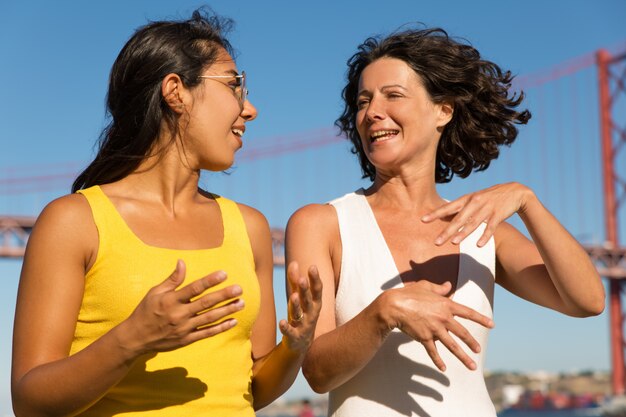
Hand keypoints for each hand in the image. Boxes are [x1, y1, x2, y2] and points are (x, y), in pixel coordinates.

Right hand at [120, 260, 244, 354]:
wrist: (135, 338)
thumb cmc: (145, 311)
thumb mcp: (155, 292)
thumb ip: (172, 279)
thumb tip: (182, 262)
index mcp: (171, 300)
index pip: (194, 288)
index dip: (210, 281)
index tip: (224, 274)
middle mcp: (179, 314)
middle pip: (206, 303)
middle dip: (224, 296)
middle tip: (239, 289)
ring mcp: (184, 328)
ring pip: (209, 318)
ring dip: (227, 311)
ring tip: (241, 303)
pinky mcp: (186, 339)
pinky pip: (207, 333)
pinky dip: (221, 328)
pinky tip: (233, 321)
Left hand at [279, 261, 322, 351]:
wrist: (301, 343)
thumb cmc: (301, 314)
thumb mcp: (299, 298)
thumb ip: (295, 281)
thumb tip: (294, 262)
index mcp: (314, 303)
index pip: (317, 290)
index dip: (315, 278)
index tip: (313, 267)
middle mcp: (311, 313)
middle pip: (308, 300)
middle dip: (306, 290)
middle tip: (303, 279)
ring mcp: (303, 325)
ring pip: (300, 314)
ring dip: (296, 305)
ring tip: (292, 296)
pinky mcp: (294, 336)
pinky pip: (290, 332)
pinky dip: (286, 327)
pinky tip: (281, 322)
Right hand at [378, 280, 493, 371]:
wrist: (394, 306)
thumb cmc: (408, 293)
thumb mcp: (425, 286)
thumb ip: (439, 288)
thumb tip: (448, 285)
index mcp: (446, 304)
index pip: (468, 313)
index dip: (481, 319)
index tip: (492, 325)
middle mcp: (443, 318)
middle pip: (462, 333)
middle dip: (472, 343)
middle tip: (479, 350)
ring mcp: (435, 329)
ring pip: (452, 346)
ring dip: (463, 357)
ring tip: (472, 366)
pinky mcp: (425, 338)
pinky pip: (433, 352)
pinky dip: (438, 361)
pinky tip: (444, 369)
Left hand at [421, 182, 533, 246]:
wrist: (515, 191)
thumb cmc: (490, 197)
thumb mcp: (474, 199)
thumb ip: (461, 207)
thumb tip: (445, 215)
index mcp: (467, 198)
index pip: (448, 207)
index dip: (436, 214)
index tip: (423, 220)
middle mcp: (475, 203)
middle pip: (458, 219)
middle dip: (447, 231)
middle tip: (436, 242)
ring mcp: (487, 209)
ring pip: (473, 223)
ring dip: (463, 234)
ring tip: (453, 243)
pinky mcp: (499, 215)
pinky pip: (491, 227)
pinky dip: (485, 236)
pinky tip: (478, 245)